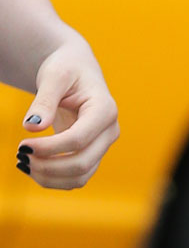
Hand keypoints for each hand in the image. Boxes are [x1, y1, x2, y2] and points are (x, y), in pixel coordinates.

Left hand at [16, 37, 119, 188]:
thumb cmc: (67, 68)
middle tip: (20, 157)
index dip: (49, 148)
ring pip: (80, 177)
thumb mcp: (54, 77)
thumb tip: (32, 128)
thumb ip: (44, 101)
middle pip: (82, 163)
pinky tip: (33, 167)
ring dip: (49, 178)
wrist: (75, 70)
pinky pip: (76, 178)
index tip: (22, 146)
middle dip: (48, 167)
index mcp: (105, 109)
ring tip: (24, 164)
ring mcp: (102, 145)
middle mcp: (109, 131)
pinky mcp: (92, 154)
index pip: (78, 139)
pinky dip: (53, 179)